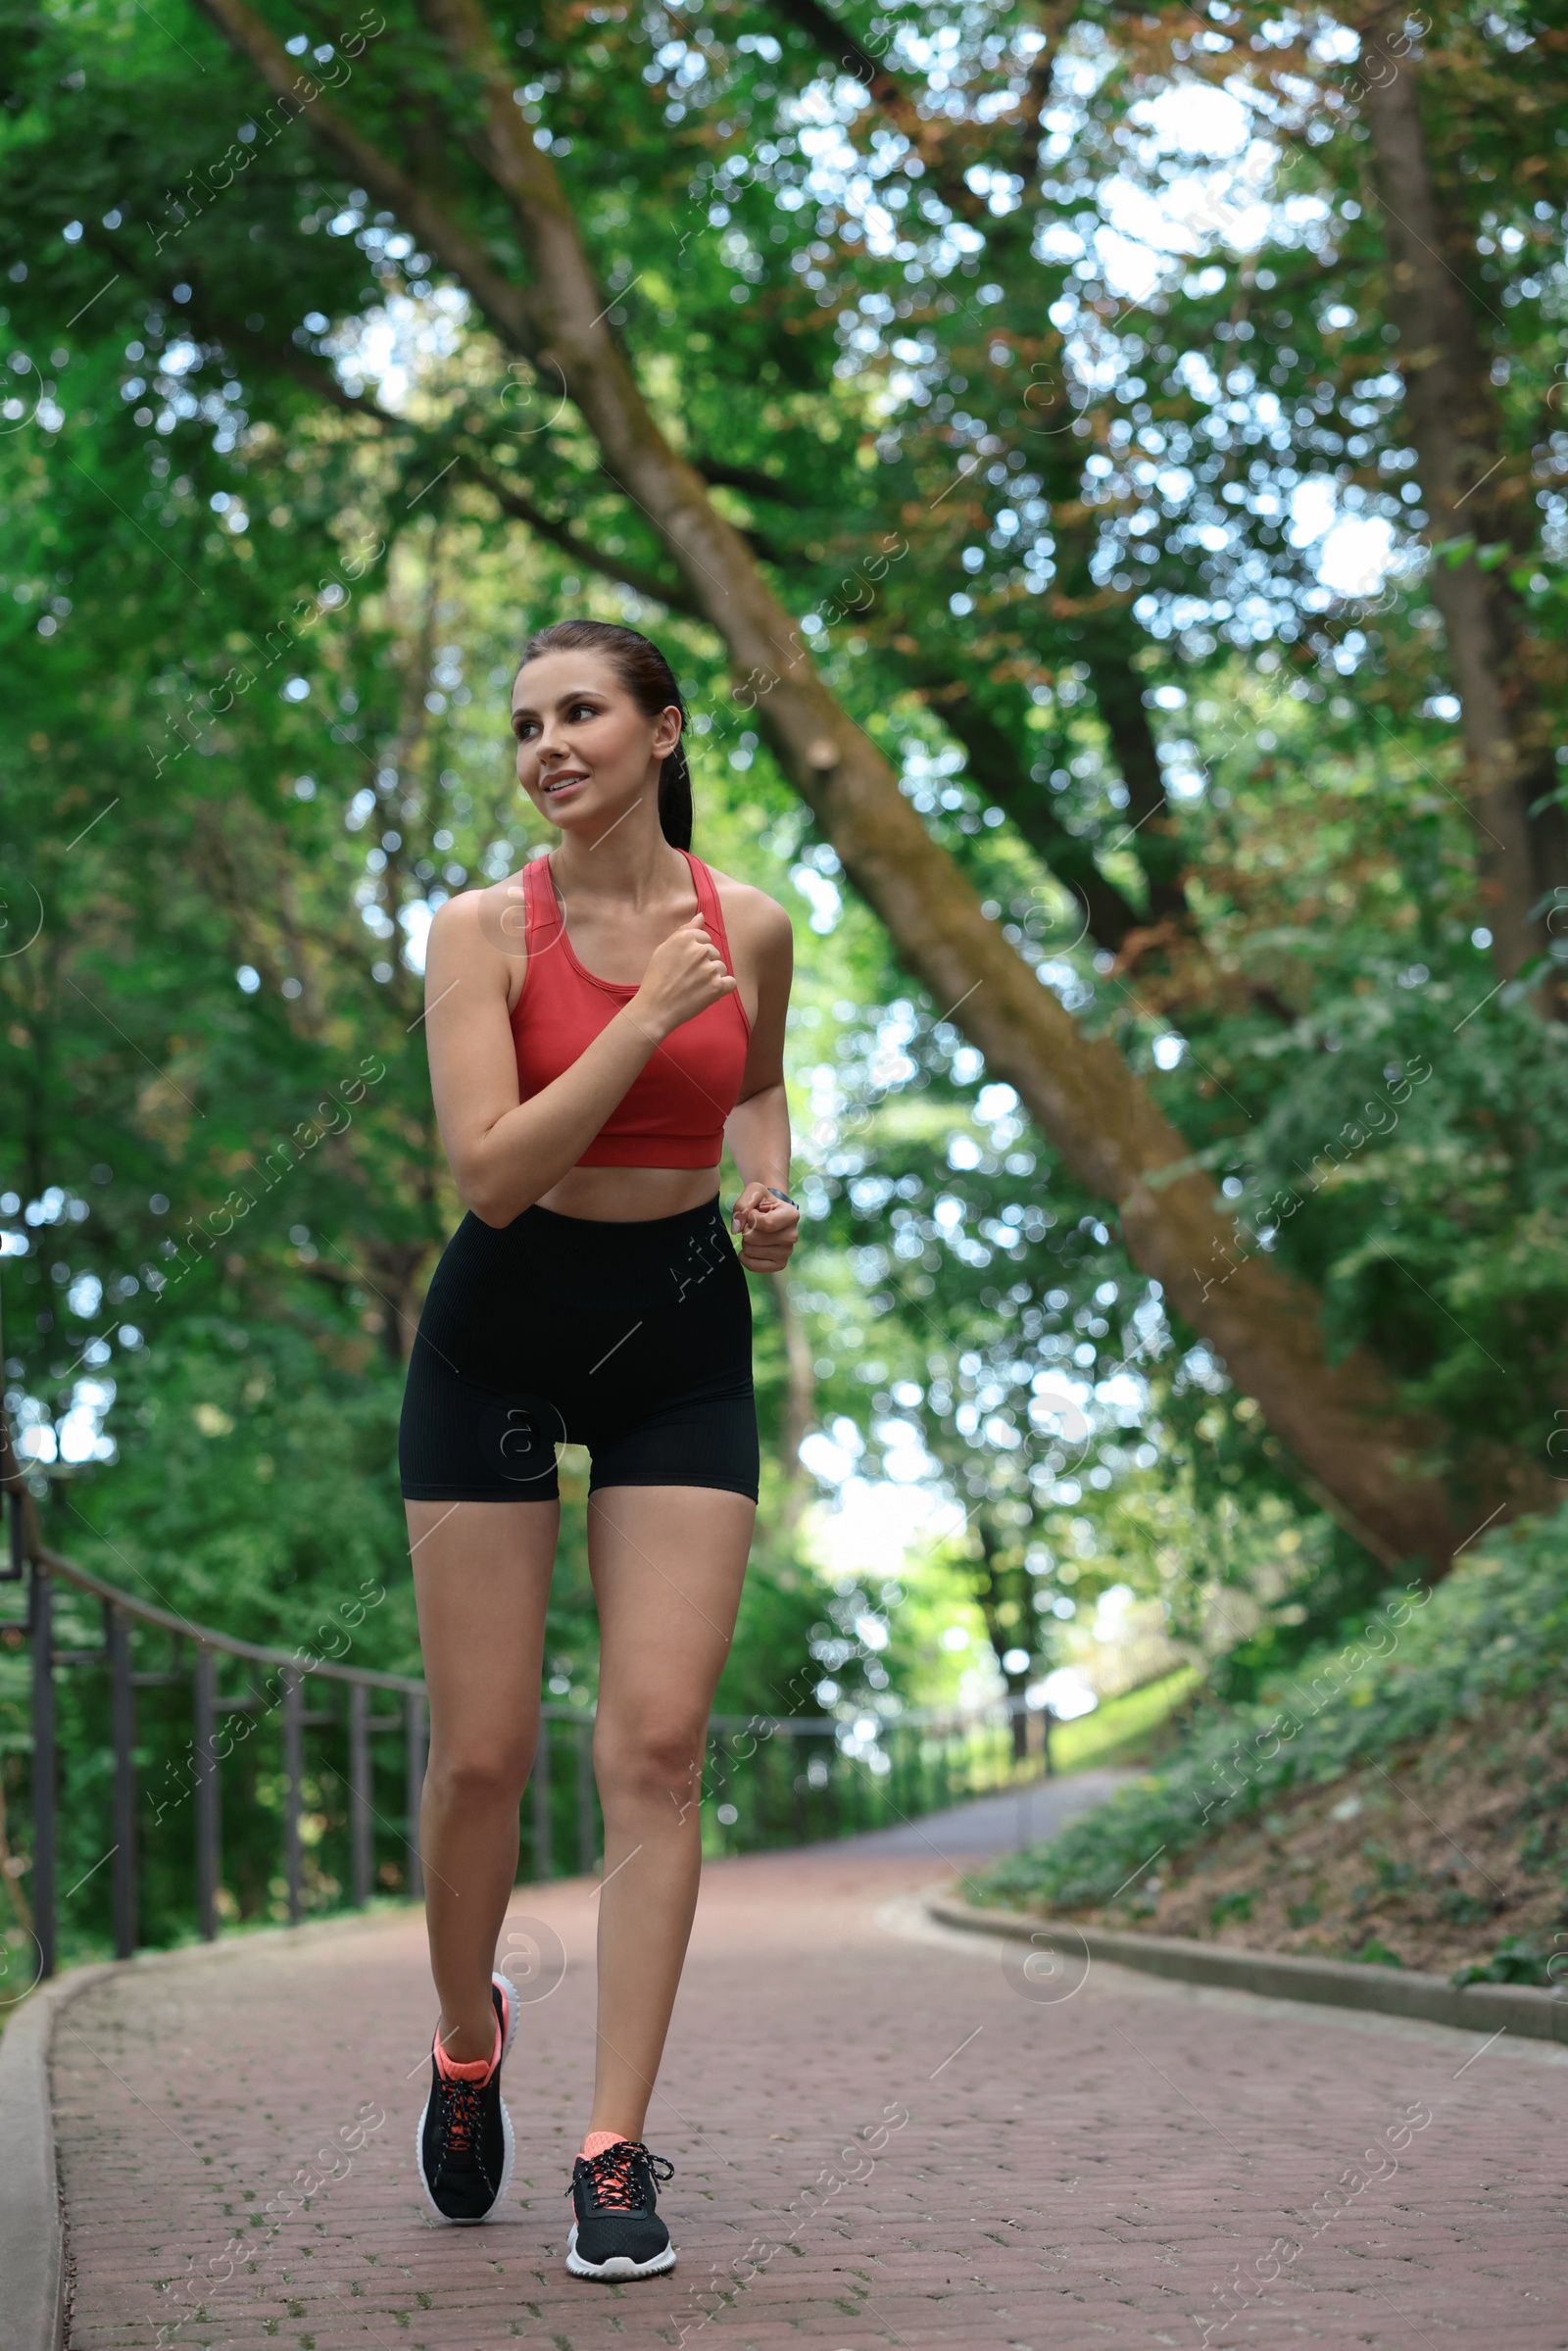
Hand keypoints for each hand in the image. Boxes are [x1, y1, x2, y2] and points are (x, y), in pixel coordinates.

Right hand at [629, 913, 736, 1040]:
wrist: (655, 1008)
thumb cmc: (656, 979)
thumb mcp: (664, 949)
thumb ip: (685, 931)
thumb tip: (701, 916)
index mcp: (685, 938)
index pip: (704, 938)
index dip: (695, 952)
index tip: (685, 964)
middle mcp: (700, 950)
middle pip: (714, 952)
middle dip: (705, 963)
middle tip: (688, 978)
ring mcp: (710, 968)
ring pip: (722, 967)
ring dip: (713, 977)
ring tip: (695, 987)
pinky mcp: (717, 987)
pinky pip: (731, 982)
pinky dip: (722, 988)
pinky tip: (707, 993)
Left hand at [731, 1182, 799, 1272]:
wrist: (771, 1213)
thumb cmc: (763, 1202)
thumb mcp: (754, 1192)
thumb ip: (742, 1205)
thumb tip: (736, 1229)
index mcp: (792, 1215)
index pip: (766, 1224)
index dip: (751, 1218)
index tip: (753, 1213)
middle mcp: (793, 1235)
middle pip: (754, 1238)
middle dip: (746, 1230)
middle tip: (753, 1225)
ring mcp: (787, 1252)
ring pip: (750, 1251)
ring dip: (745, 1241)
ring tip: (755, 1234)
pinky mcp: (780, 1264)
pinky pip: (752, 1266)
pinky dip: (744, 1257)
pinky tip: (750, 1248)